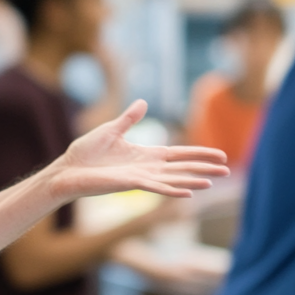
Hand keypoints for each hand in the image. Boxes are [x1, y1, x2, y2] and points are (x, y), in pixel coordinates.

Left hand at [50, 100, 227, 202]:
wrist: (67, 168)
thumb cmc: (86, 152)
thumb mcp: (111, 130)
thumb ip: (129, 119)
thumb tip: (143, 102)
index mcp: (145, 155)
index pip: (179, 154)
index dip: (198, 154)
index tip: (220, 155)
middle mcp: (146, 168)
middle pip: (181, 167)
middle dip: (203, 168)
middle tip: (227, 170)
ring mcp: (139, 177)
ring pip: (172, 179)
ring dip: (191, 180)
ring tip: (211, 182)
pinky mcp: (128, 184)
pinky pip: (154, 187)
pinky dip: (171, 189)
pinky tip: (187, 192)